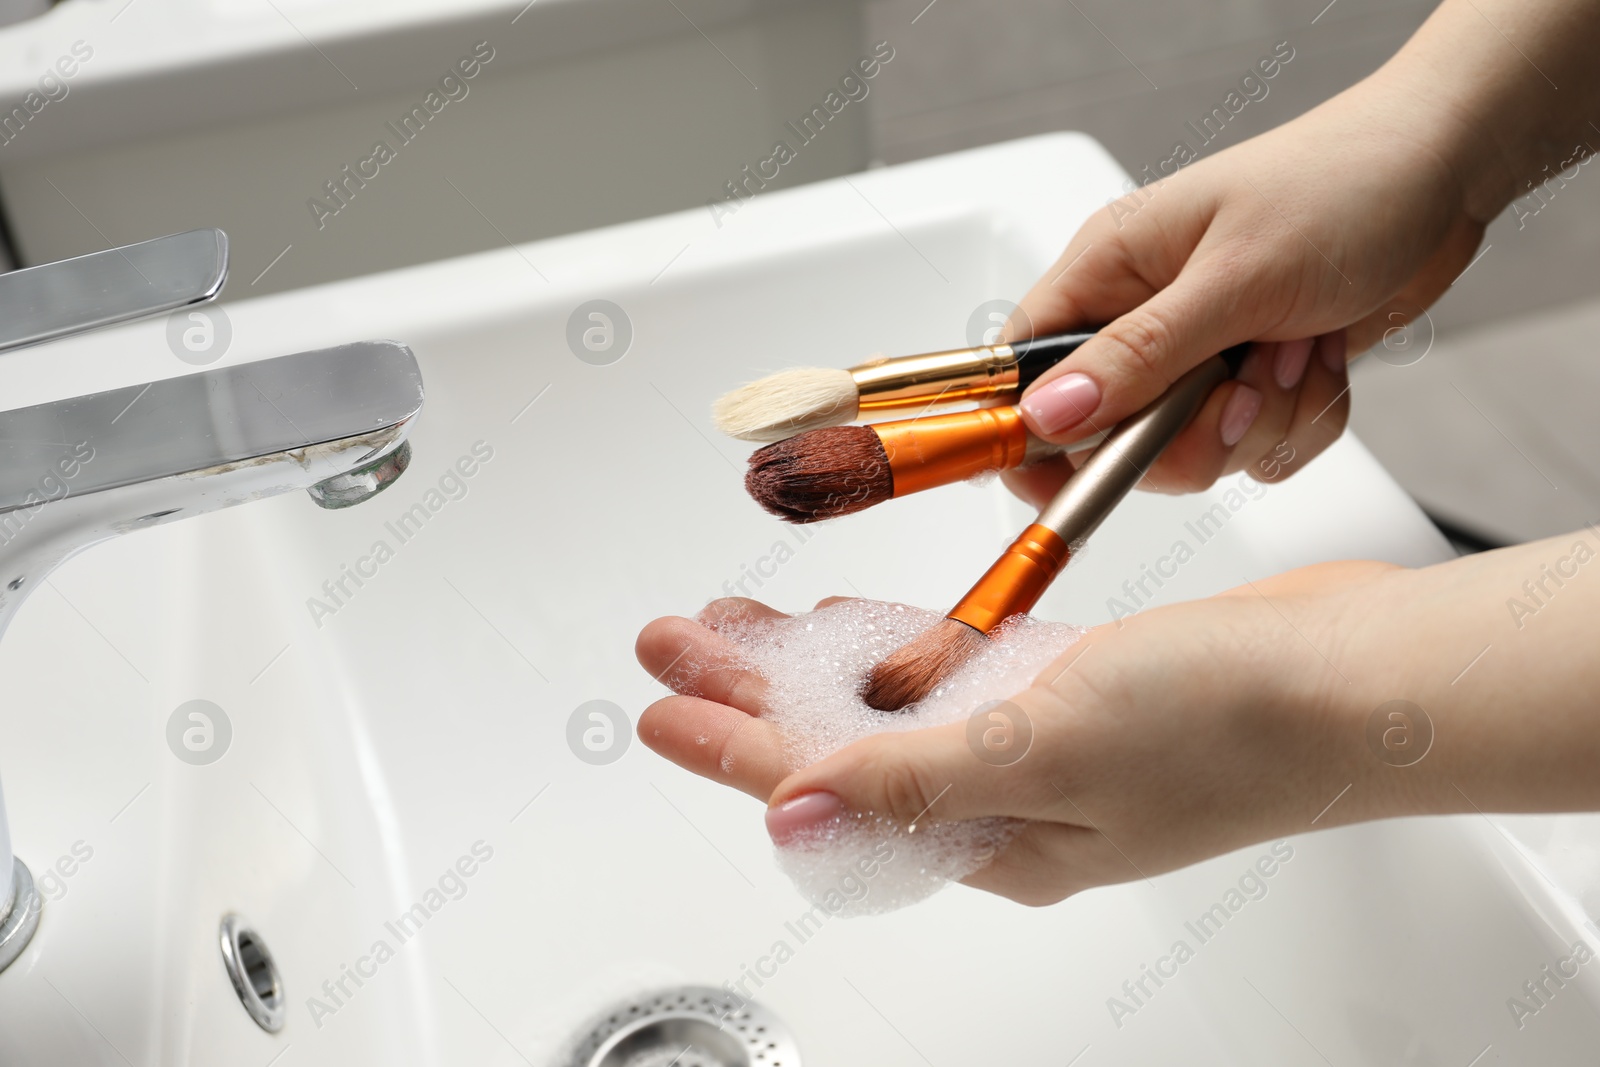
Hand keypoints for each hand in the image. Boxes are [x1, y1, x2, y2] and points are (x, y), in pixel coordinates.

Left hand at [637, 566, 1413, 905]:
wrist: (1354, 674)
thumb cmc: (1231, 722)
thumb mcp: (1049, 749)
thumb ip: (915, 780)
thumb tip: (792, 815)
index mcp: (995, 838)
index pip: (826, 791)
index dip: (731, 749)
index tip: (656, 712)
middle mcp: (1007, 799)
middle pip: (840, 745)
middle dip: (748, 693)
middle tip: (670, 642)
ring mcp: (1038, 743)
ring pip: (887, 702)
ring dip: (806, 663)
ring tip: (730, 627)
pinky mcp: (1068, 689)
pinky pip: (951, 672)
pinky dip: (891, 646)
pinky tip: (844, 626)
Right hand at [1003, 69, 1485, 507]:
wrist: (1442, 174)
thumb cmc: (1340, 187)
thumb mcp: (1234, 277)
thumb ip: (1138, 355)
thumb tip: (1048, 415)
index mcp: (1107, 270)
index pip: (1024, 368)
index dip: (1030, 432)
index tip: (1061, 479)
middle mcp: (1141, 315)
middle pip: (1111, 436)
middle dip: (1191, 434)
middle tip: (1240, 390)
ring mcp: (1197, 352)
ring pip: (1190, 452)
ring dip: (1259, 420)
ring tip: (1296, 351)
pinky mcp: (1249, 379)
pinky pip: (1251, 449)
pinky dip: (1298, 422)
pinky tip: (1321, 362)